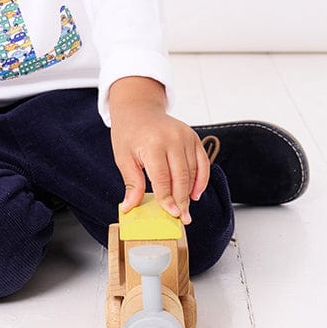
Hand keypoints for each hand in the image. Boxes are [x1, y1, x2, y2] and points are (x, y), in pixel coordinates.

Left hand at [110, 103, 210, 224]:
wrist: (138, 109)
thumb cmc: (129, 132)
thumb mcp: (123, 157)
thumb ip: (132, 183)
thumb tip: (129, 207)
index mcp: (152, 144)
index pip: (162, 178)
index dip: (167, 199)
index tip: (171, 214)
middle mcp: (172, 138)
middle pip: (181, 176)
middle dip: (182, 200)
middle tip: (183, 218)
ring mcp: (185, 136)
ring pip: (193, 171)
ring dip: (190, 192)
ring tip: (185, 208)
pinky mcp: (193, 137)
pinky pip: (203, 162)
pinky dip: (202, 179)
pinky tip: (195, 193)